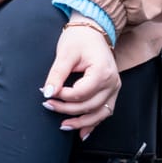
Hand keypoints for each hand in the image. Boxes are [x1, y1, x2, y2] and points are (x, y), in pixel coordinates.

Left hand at [41, 21, 120, 138]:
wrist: (93, 30)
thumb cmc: (80, 38)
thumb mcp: (65, 53)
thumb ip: (57, 74)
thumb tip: (47, 92)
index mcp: (102, 72)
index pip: (81, 93)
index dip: (63, 96)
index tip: (48, 93)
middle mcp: (112, 83)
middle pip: (89, 105)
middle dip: (67, 109)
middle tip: (48, 105)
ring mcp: (114, 88)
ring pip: (99, 114)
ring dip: (81, 122)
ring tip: (63, 125)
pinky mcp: (111, 92)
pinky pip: (104, 112)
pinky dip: (93, 123)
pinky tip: (82, 133)